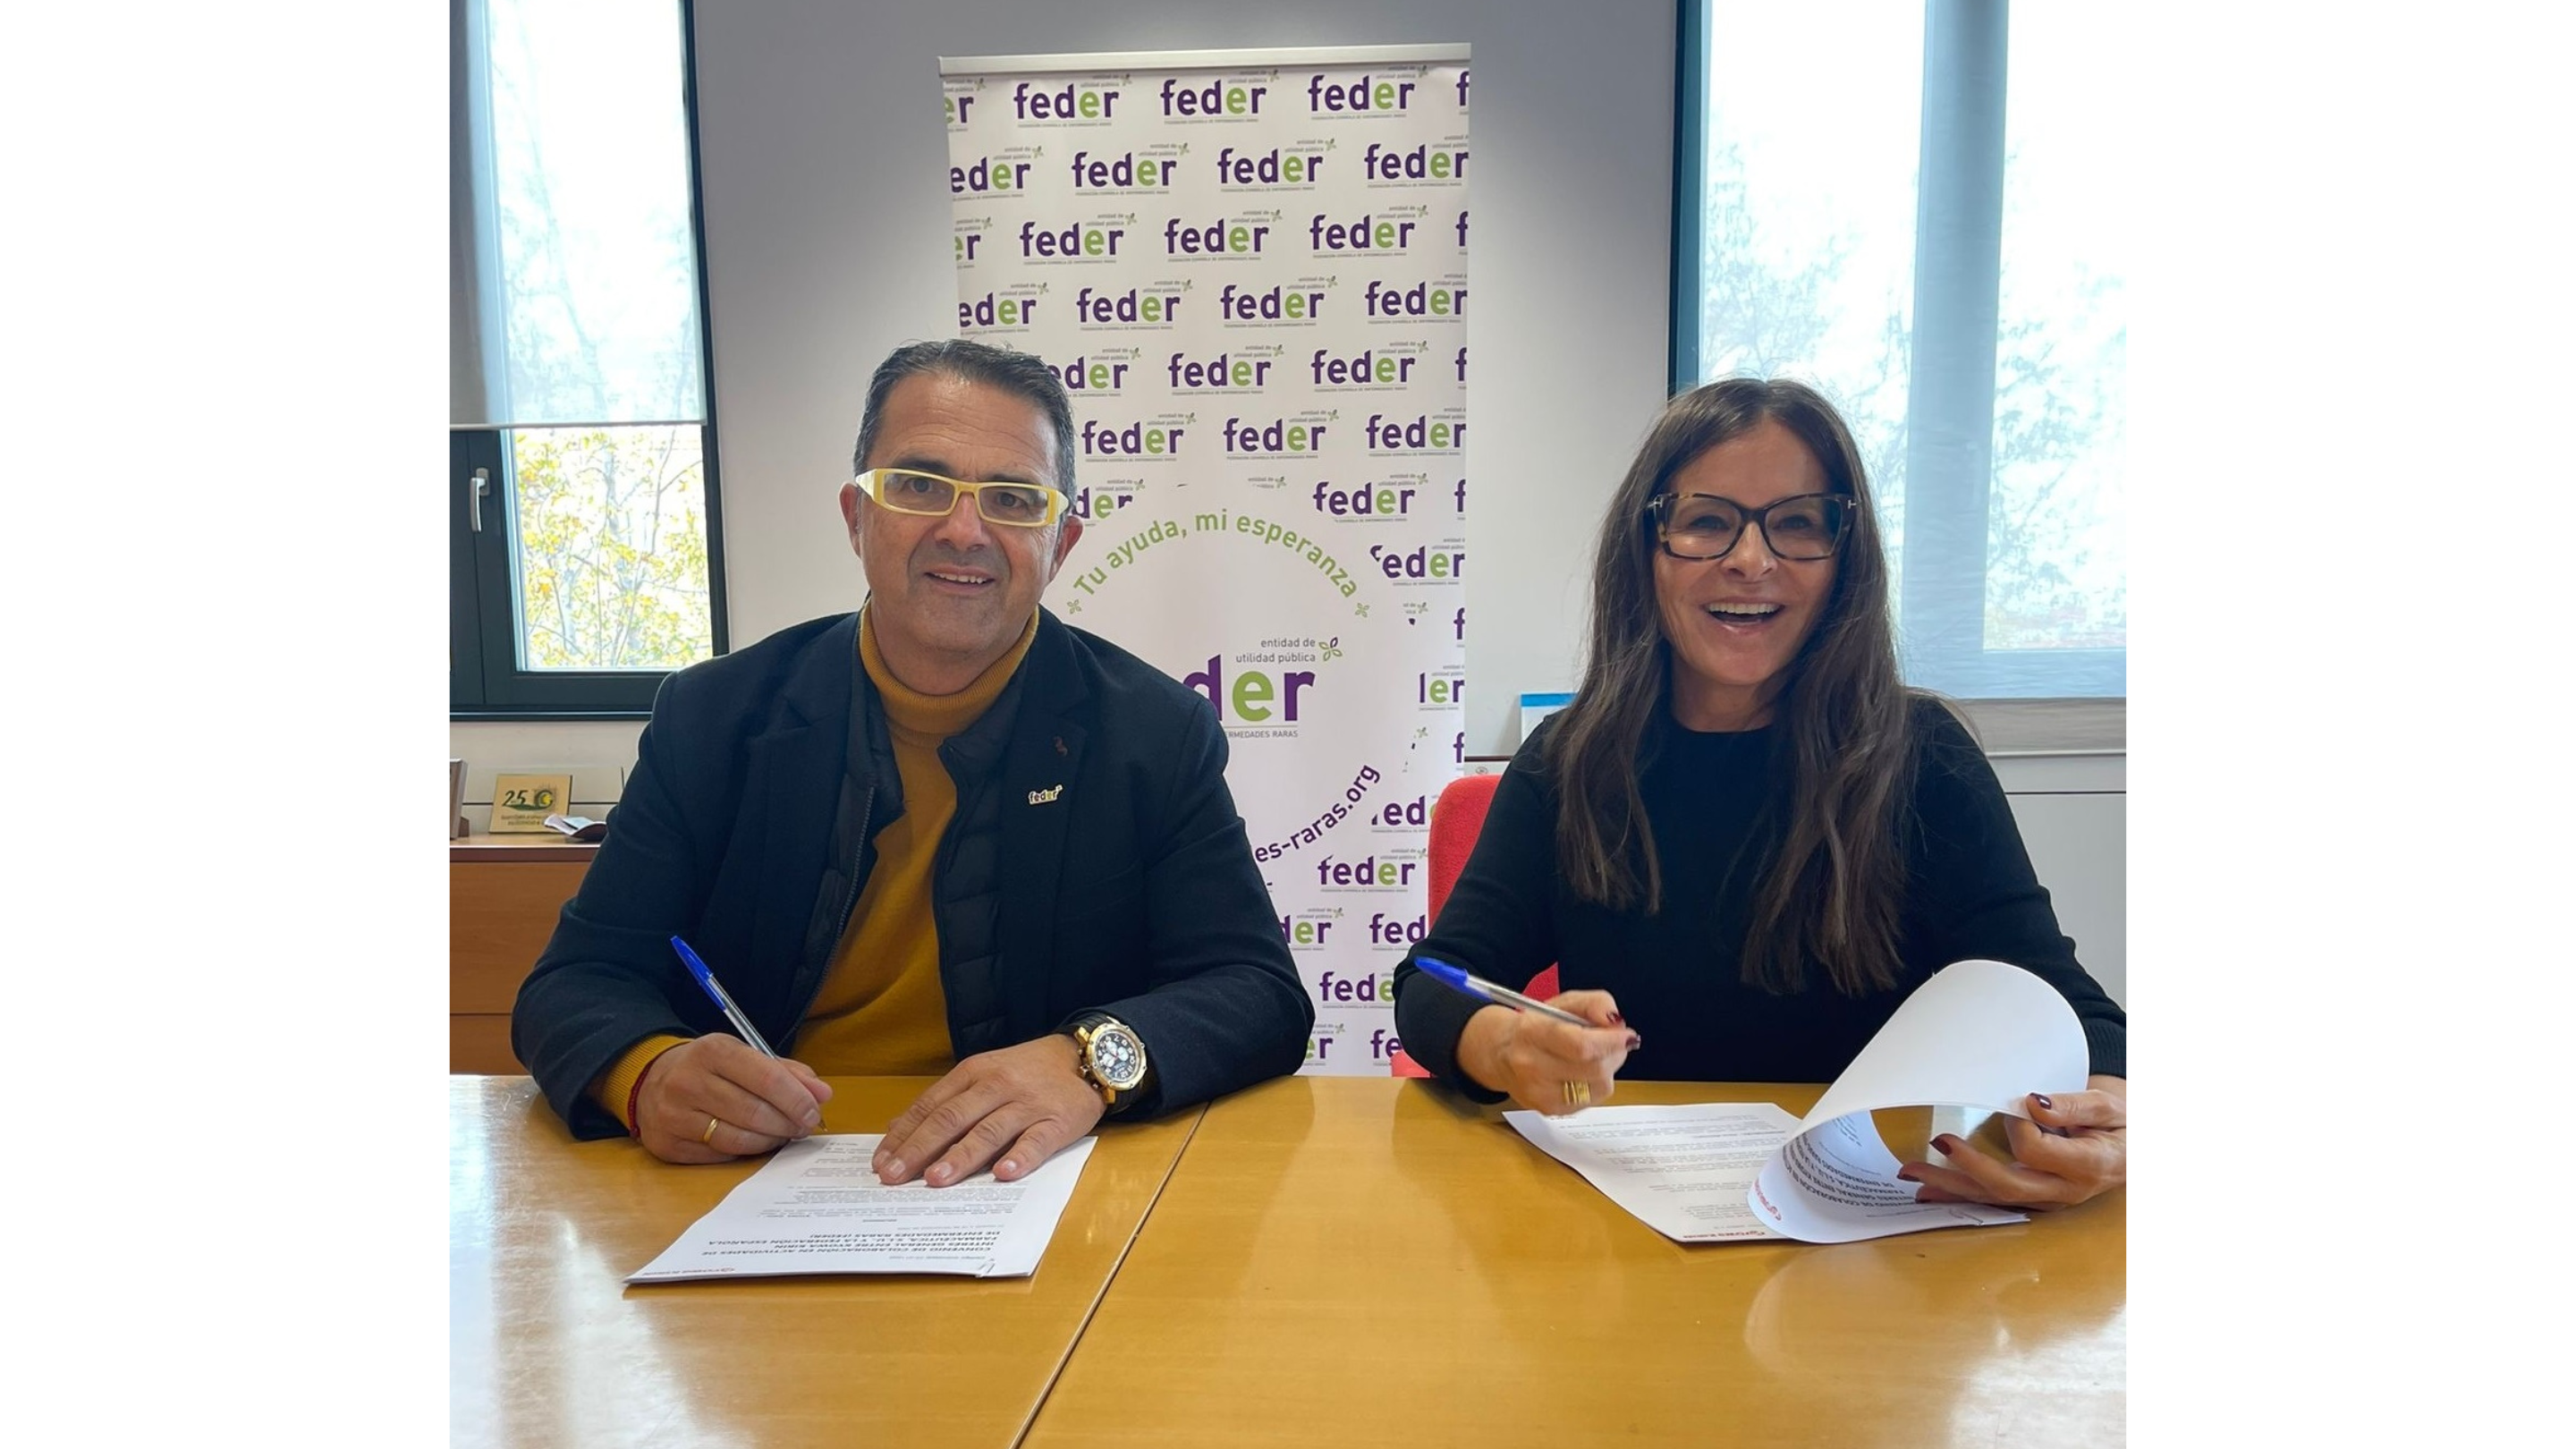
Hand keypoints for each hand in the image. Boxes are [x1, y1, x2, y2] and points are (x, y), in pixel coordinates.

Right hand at [633, 1035, 831, 1163]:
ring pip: (737, 1139)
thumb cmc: (709, 1068)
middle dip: (787, 1123)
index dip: (796, 1099)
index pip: (766, 1077)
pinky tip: (753, 1142)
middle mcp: (688, 1081)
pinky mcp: (667, 1143)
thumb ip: (786, 1073)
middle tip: (802, 1127)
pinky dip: (743, 1151)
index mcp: (712, 1051)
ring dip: (769, 1141)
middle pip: (753, 1112)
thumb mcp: (744, 1057)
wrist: (651, 1080)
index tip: (814, 1111)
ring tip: (781, 1135)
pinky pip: (718, 1155)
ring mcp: (673, 1115)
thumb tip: (822, 1093)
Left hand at [874, 1035, 1106, 1187]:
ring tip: (936, 1179)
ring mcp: (1027, 1104)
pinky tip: (1003, 1175)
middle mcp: (996, 1086)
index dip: (904, 1135)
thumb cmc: (1025, 1072)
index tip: (881, 1162)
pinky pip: (1037, 1141)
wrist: (1084, 1057)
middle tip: (894, 1177)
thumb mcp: (983, 1074)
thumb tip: (900, 1133)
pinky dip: (1020, 1158)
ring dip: (961, 1156)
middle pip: (952, 1118)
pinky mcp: (1058, 1121)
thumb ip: (948, 1101)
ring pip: (989, 1130)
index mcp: (973, 1073)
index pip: (930, 1106)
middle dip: (920, 1149)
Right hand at [1454, 990, 1639, 1115]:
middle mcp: (1532, 1067)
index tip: (1626, 1035)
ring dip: (1608, 1070)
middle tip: (1613, 1042)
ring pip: (1599, 1087)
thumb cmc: (1535, 1024)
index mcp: (1532, 1033)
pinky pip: (1592, 1100)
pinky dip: (1597, 1084)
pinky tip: (1583, 1073)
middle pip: (1595, 1068)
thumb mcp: (1564, 1002)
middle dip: (1614, 1053)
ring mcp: (1539, 1094)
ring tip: (1596, 1056)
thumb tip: (1616, 1022)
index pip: (1581, 1046)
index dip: (1611, 1041)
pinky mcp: (1549, 1111)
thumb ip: (1595, 1003)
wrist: (1498, 1053)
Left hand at [1899, 1074, 2126, 1209]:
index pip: (2037, 1153)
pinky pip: (1994, 1201)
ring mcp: (2050, 1199)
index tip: (2018, 1103)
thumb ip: (2073, 1105)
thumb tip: (2033, 1104)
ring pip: (1994, 1199)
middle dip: (1968, 1167)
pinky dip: (1959, 1196)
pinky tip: (1928, 1192)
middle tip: (1938, 1142)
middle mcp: (2066, 1190)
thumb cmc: (2125, 1120)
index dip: (2019, 1127)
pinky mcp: (2037, 1198)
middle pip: (2009, 1186)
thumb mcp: (2109, 1105)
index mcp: (2088, 1165)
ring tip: (1912, 1173)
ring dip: (1951, 1187)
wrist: (2139, 1143)